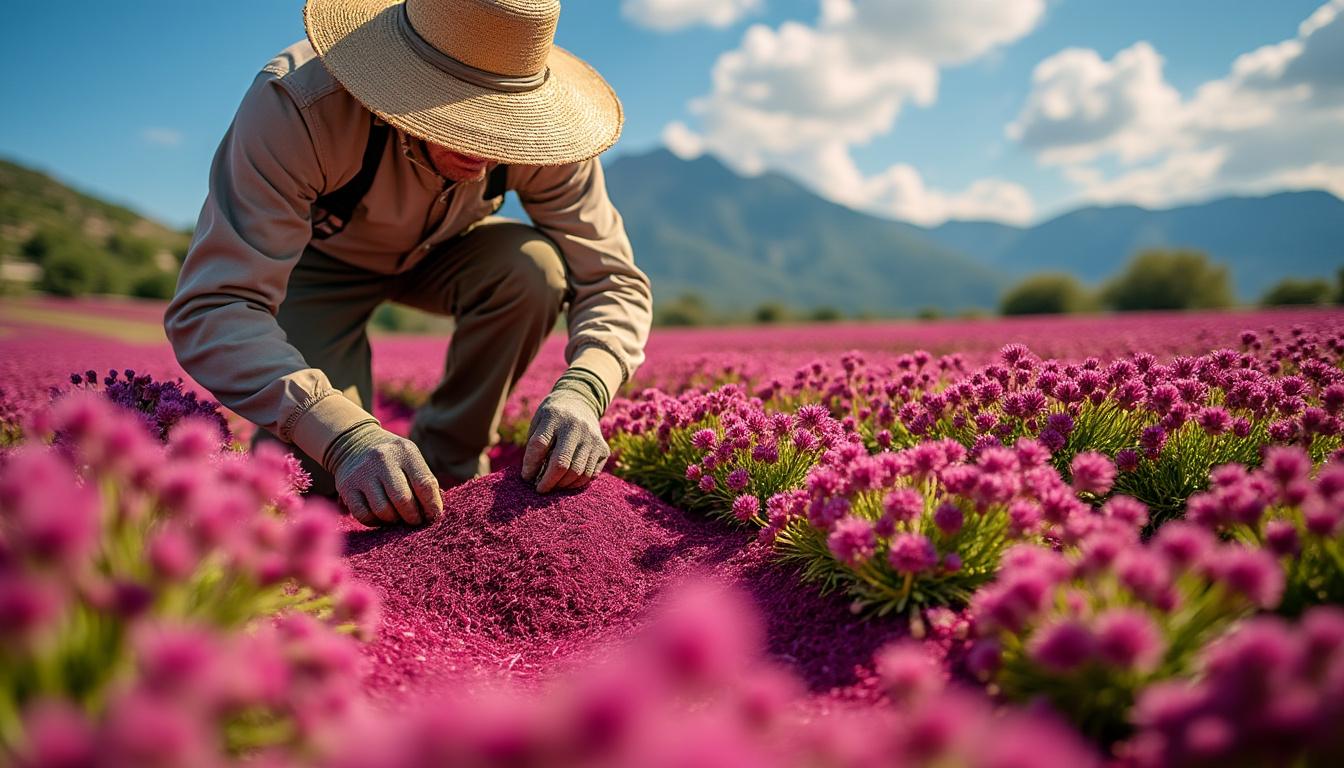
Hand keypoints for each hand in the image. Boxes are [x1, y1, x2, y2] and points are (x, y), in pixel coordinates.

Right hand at [326, 422, 442, 526]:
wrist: (354, 442)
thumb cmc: (392, 458)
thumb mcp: (411, 459)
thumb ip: (425, 482)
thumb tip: (434, 512)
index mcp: (406, 451)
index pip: (425, 484)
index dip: (432, 506)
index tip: (433, 516)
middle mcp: (383, 459)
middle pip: (403, 500)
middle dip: (413, 517)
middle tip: (414, 520)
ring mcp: (362, 472)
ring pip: (383, 511)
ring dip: (393, 520)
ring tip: (397, 517)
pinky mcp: (346, 486)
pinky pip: (364, 515)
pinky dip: (375, 521)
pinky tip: (380, 516)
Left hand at [521, 388, 609, 492]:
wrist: (580, 402)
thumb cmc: (552, 419)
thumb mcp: (538, 423)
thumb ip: (534, 447)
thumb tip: (532, 478)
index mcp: (554, 417)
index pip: (539, 445)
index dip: (531, 466)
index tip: (526, 477)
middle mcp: (575, 427)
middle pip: (561, 463)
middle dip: (548, 482)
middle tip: (540, 490)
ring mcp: (592, 438)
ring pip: (577, 472)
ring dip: (562, 485)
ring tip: (553, 486)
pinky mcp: (603, 449)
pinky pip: (590, 474)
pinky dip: (577, 483)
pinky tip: (567, 482)